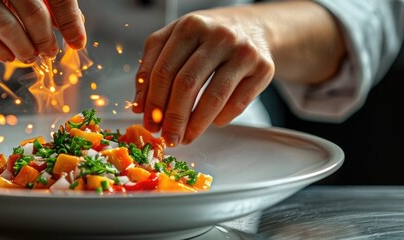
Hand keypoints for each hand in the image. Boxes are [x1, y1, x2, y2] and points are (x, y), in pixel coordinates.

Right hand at [0, 0, 86, 62]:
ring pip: (6, 25)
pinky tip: (9, 57)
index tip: (77, 43)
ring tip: (31, 57)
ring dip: (24, 47)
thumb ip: (57, 10)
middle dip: (45, 38)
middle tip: (49, 52)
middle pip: (32, 10)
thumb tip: (76, 38)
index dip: (69, 21)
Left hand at [132, 8, 274, 146]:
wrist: (252, 27)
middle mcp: (217, 36)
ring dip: (195, 125)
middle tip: (168, 137)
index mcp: (190, 26)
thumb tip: (140, 106)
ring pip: (213, 98)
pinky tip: (211, 123)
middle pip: (186, 85)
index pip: (164, 70)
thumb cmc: (207, 38)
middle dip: (173, 117)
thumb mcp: (176, 39)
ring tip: (185, 138)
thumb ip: (153, 66)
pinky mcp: (263, 68)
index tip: (149, 122)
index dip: (153, 101)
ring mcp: (243, 52)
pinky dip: (220, 119)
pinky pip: (237, 104)